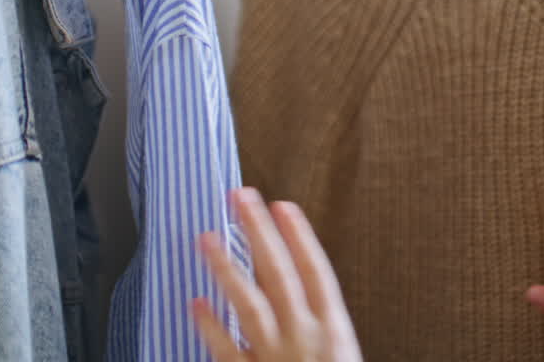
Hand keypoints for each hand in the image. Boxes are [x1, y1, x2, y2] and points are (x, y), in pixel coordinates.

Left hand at [194, 188, 362, 361]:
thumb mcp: (347, 354)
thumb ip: (330, 329)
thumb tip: (316, 304)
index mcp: (334, 330)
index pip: (315, 271)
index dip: (298, 235)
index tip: (282, 206)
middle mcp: (302, 336)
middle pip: (278, 274)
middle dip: (259, 232)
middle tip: (241, 198)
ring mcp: (273, 355)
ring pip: (248, 304)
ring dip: (226, 267)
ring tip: (207, 237)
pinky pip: (225, 348)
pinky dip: (209, 324)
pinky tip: (196, 302)